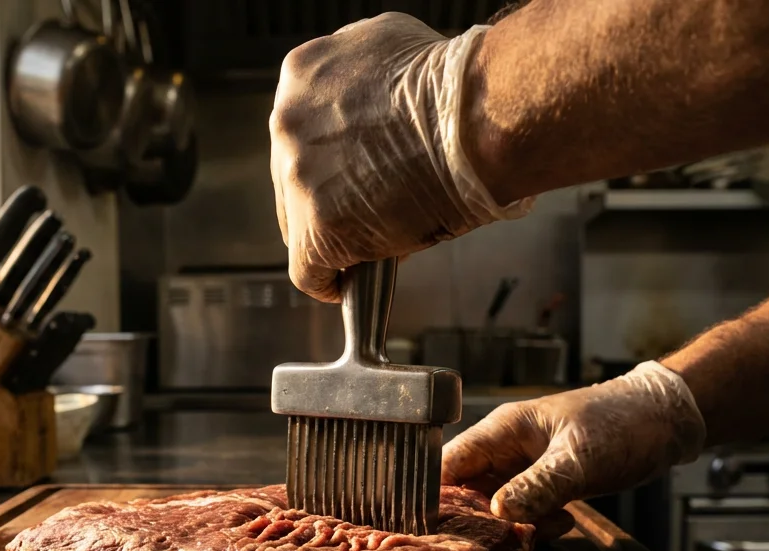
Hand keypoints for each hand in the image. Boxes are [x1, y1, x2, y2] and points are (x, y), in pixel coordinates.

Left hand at [269, 13, 530, 301]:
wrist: (479, 118)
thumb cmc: (458, 84)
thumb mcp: (393, 47)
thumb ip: (365, 78)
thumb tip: (372, 112)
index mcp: (302, 73)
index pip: (301, 130)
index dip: (330, 158)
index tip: (351, 174)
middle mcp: (288, 121)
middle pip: (292, 177)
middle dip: (328, 195)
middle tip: (368, 210)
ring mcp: (298, 176)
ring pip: (299, 221)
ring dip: (333, 234)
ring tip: (370, 243)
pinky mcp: (317, 225)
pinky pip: (307, 269)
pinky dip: (327, 281)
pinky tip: (346, 285)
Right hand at [440, 362, 706, 539]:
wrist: (666, 421)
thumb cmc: (622, 423)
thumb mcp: (579, 459)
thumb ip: (539, 486)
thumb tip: (498, 513)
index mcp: (502, 431)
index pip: (448, 464)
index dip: (436, 498)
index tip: (437, 532)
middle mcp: (505, 450)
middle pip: (466, 492)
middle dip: (473, 522)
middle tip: (490, 548)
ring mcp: (524, 469)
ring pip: (494, 507)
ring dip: (508, 528)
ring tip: (533, 536)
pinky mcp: (544, 485)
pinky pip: (523, 512)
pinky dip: (535, 527)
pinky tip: (560, 526)